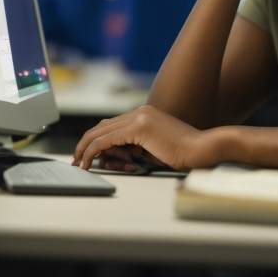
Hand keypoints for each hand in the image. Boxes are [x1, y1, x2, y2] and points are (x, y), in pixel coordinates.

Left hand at [71, 105, 225, 171]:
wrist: (202, 149)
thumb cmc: (182, 154)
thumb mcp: (153, 150)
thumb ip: (133, 149)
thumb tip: (111, 156)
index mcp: (144, 115)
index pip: (111, 126)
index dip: (95, 140)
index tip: (86, 156)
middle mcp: (140, 112)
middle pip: (102, 126)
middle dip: (85, 144)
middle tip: (75, 160)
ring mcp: (139, 117)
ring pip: (101, 132)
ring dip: (87, 149)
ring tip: (80, 164)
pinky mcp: (139, 127)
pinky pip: (107, 140)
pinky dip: (94, 151)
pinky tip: (88, 162)